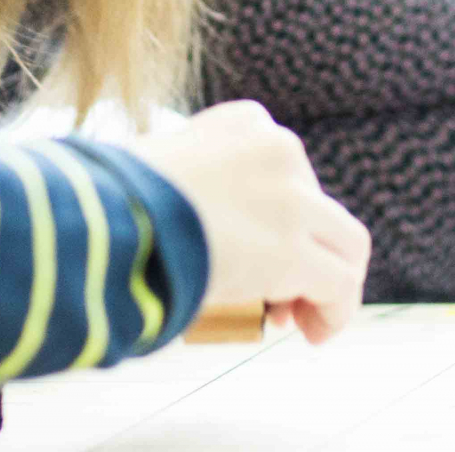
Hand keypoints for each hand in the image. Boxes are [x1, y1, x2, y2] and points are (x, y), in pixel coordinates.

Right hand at [120, 100, 370, 343]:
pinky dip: (335, 313)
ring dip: (332, 285)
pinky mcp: (294, 249)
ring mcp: (292, 198)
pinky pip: (340, 285)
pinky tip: (313, 333)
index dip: (286, 221)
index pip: (289, 173)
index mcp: (245, 122)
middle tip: (279, 302)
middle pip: (318, 209)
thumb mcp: (160, 164)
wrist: (108, 215)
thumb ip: (191, 180)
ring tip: (305, 321)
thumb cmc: (113, 196)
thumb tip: (188, 221)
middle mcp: (278, 148)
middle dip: (307, 256)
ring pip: (347, 244)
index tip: (261, 257)